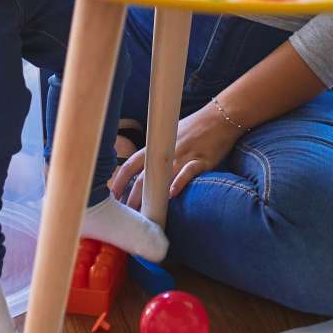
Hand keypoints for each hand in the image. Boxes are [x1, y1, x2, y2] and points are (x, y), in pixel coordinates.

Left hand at [109, 103, 243, 207]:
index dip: (119, 181)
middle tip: (126, 216)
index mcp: (156, 145)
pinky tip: (172, 195)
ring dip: (152, 197)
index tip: (112, 196)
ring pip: (162, 178)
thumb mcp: (170, 136)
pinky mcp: (202, 160)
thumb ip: (157, 152)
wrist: (221, 116)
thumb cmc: (195, 128)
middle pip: (144, 178)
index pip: (131, 164)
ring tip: (144, 215)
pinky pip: (188, 172)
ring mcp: (184, 155)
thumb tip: (144, 171)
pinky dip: (180, 182)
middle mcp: (166, 151)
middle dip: (133, 198)